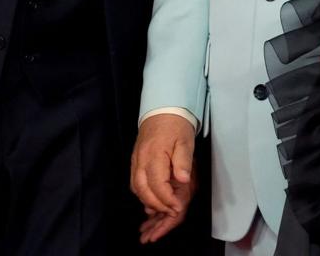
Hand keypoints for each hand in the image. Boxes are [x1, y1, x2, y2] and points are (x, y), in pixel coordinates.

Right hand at [129, 114, 195, 242]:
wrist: (162, 109)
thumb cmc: (176, 126)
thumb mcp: (185, 142)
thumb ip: (183, 161)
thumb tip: (183, 180)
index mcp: (154, 155)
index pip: (157, 185)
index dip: (167, 200)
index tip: (177, 207)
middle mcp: (141, 159)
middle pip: (143, 189)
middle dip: (157, 204)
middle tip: (171, 211)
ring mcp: (135, 159)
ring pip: (136, 187)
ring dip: (147, 200)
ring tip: (162, 207)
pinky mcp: (135, 159)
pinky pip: (134, 181)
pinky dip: (141, 192)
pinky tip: (152, 196)